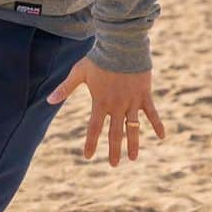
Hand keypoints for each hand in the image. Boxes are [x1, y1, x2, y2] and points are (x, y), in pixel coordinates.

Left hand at [47, 57, 165, 165]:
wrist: (121, 46)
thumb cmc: (98, 59)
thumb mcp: (79, 73)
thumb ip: (65, 88)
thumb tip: (48, 100)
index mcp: (100, 102)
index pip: (94, 128)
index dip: (90, 143)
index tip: (87, 157)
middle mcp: (117, 106)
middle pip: (115, 133)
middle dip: (114, 150)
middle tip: (113, 164)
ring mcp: (132, 102)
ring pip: (133, 128)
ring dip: (134, 144)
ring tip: (133, 158)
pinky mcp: (144, 95)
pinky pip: (152, 113)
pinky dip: (157, 124)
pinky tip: (162, 136)